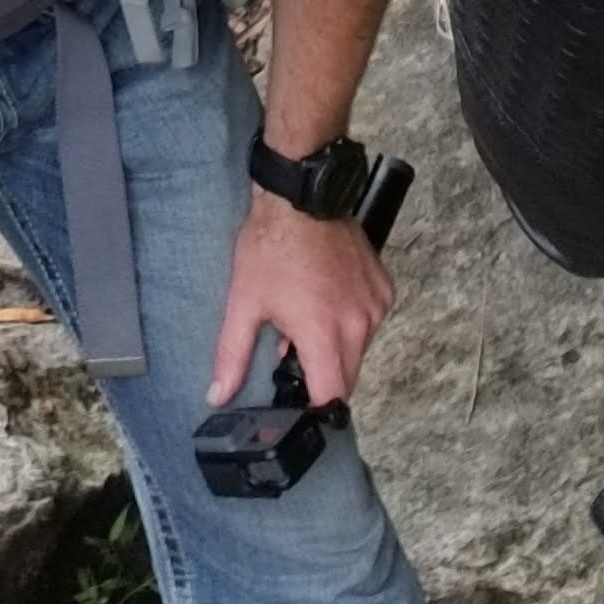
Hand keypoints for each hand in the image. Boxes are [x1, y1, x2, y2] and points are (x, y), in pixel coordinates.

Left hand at [210, 186, 391, 408]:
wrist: (301, 197)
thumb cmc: (270, 247)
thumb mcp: (244, 303)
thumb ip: (232, 356)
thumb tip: (219, 395)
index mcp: (323, 334)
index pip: (332, 397)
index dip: (315, 407)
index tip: (299, 403)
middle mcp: (358, 325)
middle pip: (347, 377)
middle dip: (323, 375)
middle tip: (294, 350)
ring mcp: (376, 306)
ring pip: (361, 349)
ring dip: (339, 346)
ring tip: (309, 316)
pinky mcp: (385, 288)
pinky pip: (372, 321)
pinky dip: (354, 320)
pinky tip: (330, 297)